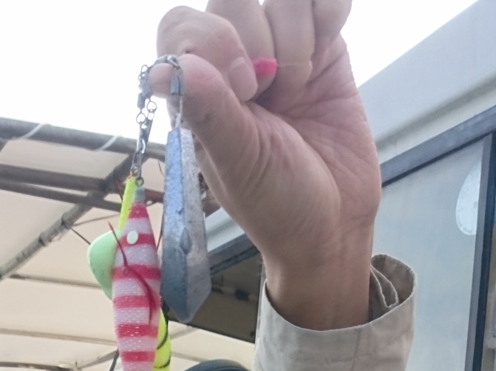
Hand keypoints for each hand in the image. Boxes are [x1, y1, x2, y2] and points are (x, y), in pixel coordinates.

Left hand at [152, 1, 379, 328]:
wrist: (335, 222)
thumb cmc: (276, 203)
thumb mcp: (239, 162)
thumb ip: (209, 111)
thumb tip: (161, 72)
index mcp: (197, 91)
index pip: (181, 25)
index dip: (214, 42)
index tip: (245, 90)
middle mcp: (232, 62)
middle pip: (233, 1)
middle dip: (261, 44)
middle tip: (275, 96)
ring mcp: (278, 49)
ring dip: (297, 38)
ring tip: (300, 88)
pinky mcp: (323, 44)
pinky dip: (328, 14)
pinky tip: (323, 57)